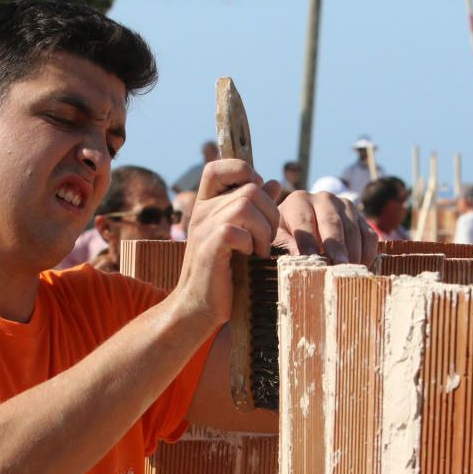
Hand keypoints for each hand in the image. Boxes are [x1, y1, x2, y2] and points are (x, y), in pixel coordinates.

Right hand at [173, 159, 280, 326]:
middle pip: (249, 189)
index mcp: (206, 204)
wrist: (198, 307)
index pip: (218, 167)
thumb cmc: (223, 272)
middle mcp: (201, 211)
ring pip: (246, 205)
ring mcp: (203, 229)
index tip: (256, 195)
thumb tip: (273, 183)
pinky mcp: (208, 248)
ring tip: (260, 250)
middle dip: (270, 213)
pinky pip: (237, 229)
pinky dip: (251, 243)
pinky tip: (249, 257)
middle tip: (266, 239)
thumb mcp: (242, 235)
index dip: (242, 171)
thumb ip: (256, 208)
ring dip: (263, 229)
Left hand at [274, 190, 377, 266]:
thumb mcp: (279, 239)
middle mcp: (324, 198)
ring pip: (353, 229)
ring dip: (352, 253)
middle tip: (338, 265)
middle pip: (332, 222)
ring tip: (348, 273)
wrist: (301, 227)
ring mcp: (345, 206)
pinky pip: (369, 235)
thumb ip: (287, 246)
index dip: (308, 243)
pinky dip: (367, 253)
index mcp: (299, 200)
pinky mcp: (361, 218)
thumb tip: (302, 259)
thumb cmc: (286, 236)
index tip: (311, 261)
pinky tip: (360, 269)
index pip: (304, 221)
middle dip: (336, 246)